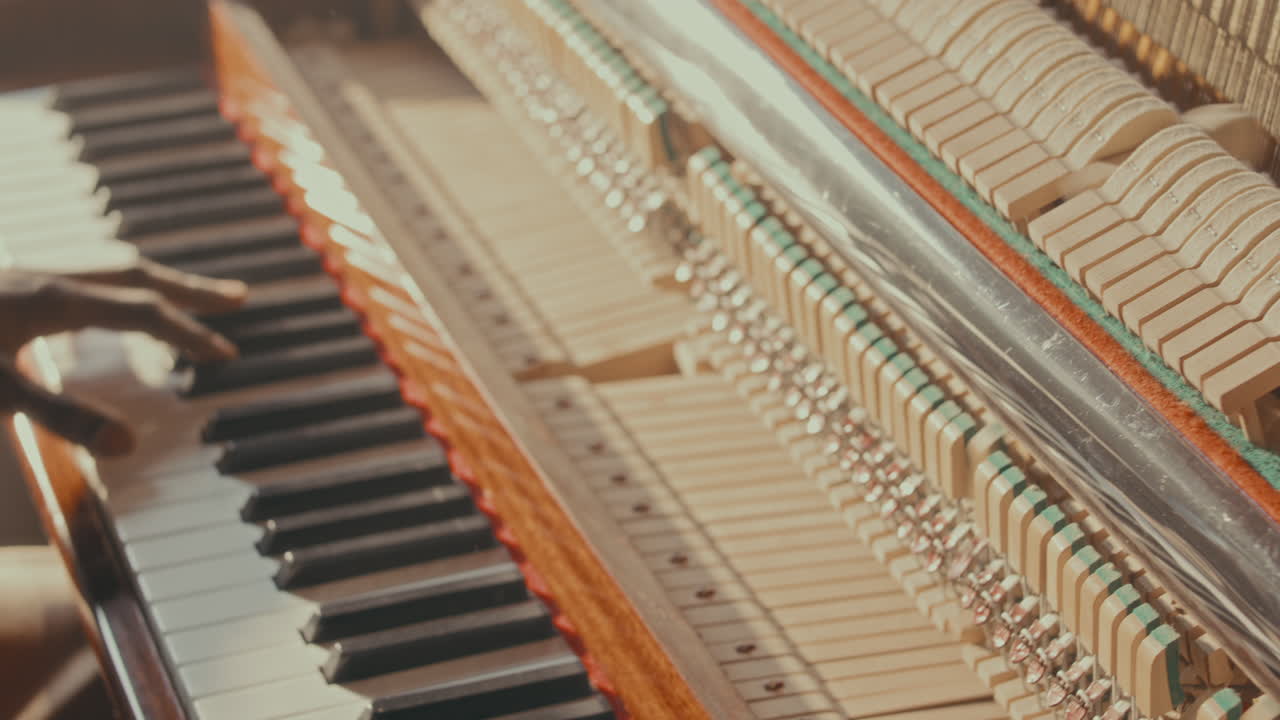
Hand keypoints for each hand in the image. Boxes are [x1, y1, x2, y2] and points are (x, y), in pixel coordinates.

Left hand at [0, 259, 246, 456]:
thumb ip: (60, 416)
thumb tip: (126, 443)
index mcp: (53, 300)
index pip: (142, 310)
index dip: (187, 332)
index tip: (224, 354)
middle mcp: (49, 280)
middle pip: (137, 276)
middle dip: (191, 290)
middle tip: (237, 298)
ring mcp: (30, 278)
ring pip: (109, 274)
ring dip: (157, 285)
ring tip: (188, 299)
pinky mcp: (13, 287)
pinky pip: (82, 283)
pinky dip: (115, 293)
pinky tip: (107, 315)